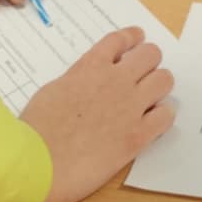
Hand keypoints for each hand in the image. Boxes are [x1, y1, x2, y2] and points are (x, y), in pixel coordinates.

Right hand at [19, 26, 175, 201]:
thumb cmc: (35, 130)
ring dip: (158, 86)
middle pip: (151, 54)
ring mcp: (129, 107)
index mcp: (90, 67)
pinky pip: (166, 115)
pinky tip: (153, 122)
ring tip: (150, 98)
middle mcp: (115, 81)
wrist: (36, 164)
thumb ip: (77, 81)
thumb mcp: (53, 91)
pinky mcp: (138, 135)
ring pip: (164, 79)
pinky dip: (162, 116)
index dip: (132, 38)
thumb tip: (87, 83)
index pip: (120, 39)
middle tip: (143, 74)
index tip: (138, 39)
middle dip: (148, 62)